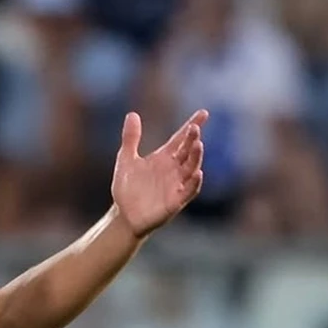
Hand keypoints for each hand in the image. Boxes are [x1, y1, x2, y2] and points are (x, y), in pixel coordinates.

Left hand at [111, 109, 208, 237]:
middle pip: (187, 151)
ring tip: (198, 145)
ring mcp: (177, 184)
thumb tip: (132, 114)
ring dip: (196, 157)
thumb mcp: (126, 160)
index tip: (203, 113)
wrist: (123, 215)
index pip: (181, 138)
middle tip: (195, 128)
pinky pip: (189, 190)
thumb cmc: (128, 188)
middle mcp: (174, 169)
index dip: (192, 125)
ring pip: (191, 168)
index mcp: (164, 157)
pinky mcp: (176, 201)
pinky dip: (194, 182)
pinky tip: (198, 173)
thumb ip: (131, 138)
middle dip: (192, 140)